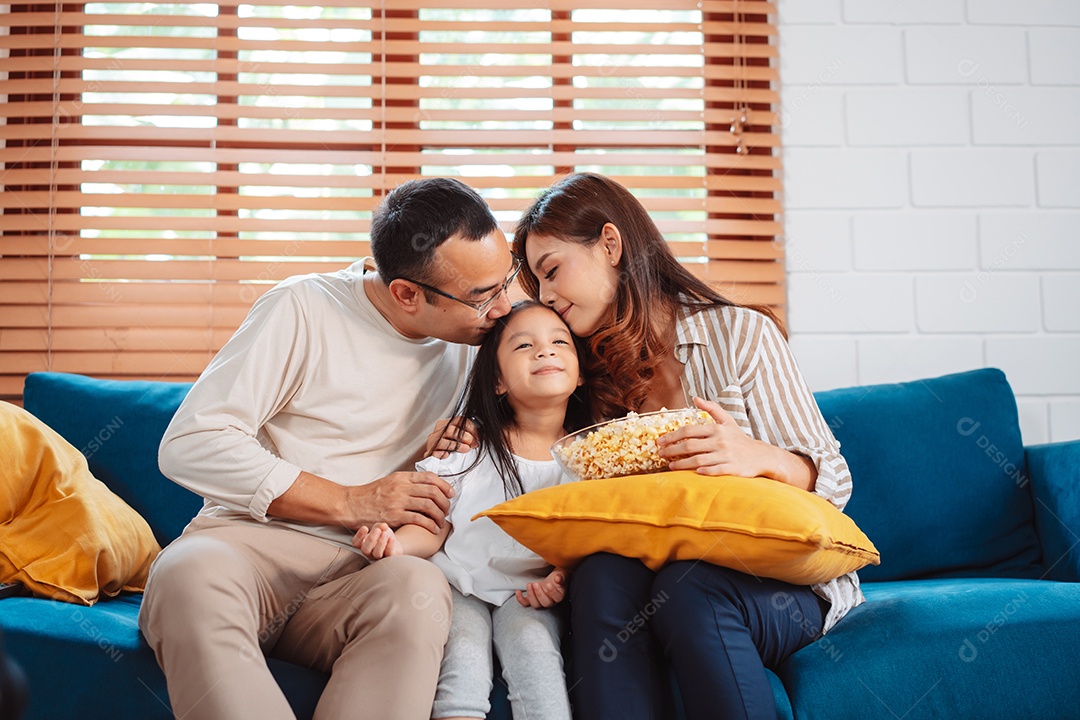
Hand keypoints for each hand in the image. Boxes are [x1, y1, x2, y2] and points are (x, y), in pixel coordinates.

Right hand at [343, 471, 453, 533]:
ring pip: (429, 505)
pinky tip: (433, 528)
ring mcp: (398, 501)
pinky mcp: (395, 516)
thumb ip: (407, 483)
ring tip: (441, 521)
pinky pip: (419, 519)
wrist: (352, 505)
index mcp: (402, 477)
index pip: (430, 477)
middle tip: (448, 509)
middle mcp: (402, 487)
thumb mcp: (390, 482)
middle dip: (445, 501)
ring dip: (439, 514)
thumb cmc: (370, 495)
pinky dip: (430, 524)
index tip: (451, 493)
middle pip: (433, 491)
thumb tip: (426, 486)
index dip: (444, 485)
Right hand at [352, 522, 401, 559]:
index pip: (356, 543)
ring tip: (384, 533)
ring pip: (377, 553)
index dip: (359, 536)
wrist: (394, 541)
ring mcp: (379, 556)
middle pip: (365, 550)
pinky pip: (388, 553)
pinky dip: (390, 546)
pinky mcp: (389, 556)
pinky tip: (391, 538)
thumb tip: (383, 526)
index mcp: (363, 544)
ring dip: (380, 543)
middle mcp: (369, 552)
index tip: (365, 528)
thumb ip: (379, 526)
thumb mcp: (379, 528)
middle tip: (377, 530)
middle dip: (371, 539)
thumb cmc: (382, 534)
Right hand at [425, 417, 478, 458]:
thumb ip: (465, 432)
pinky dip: (443, 454)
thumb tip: (479, 436)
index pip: (459, 420)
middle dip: (465, 437)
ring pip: (444, 441)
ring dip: (457, 445)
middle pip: (451, 430)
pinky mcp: (430, 452)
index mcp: (446, 423)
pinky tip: (448, 455)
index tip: (478, 436)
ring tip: (466, 449)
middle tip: (473, 444)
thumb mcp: (456, 435)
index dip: (471, 428)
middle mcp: (438, 431)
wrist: (433, 453)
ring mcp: (433, 441)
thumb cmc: (447, 444)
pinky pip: (436, 452)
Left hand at [516, 569, 566, 608]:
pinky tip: (518, 592)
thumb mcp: (561, 574)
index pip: (557, 597)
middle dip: (539, 594)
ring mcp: (540, 601)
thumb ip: (561, 576)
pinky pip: (526, 603)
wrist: (552, 578)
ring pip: (536, 604)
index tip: (549, 584)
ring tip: (529, 584)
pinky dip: (520, 599)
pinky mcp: (532, 599)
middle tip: (536, 584)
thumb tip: (558, 579)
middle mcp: (550, 600)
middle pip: (545, 603)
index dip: (552, 592)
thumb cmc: (557, 576)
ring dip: (531, 595)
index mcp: (559, 595)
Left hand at [657, 396, 773, 477]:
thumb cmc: (739, 438)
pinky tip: (694, 473)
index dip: (672, 436)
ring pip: (698, 460)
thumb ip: (711, 408)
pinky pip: (714, 470)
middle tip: (660, 454)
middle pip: (689, 446)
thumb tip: (695, 398)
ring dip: (681, 464)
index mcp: (716, 429)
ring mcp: (726, 455)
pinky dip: (703, 471)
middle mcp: (720, 441)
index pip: (688, 431)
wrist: (760, 456)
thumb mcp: (728, 420)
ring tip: (670, 467)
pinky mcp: (732, 468)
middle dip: (672, 450)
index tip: (660, 441)